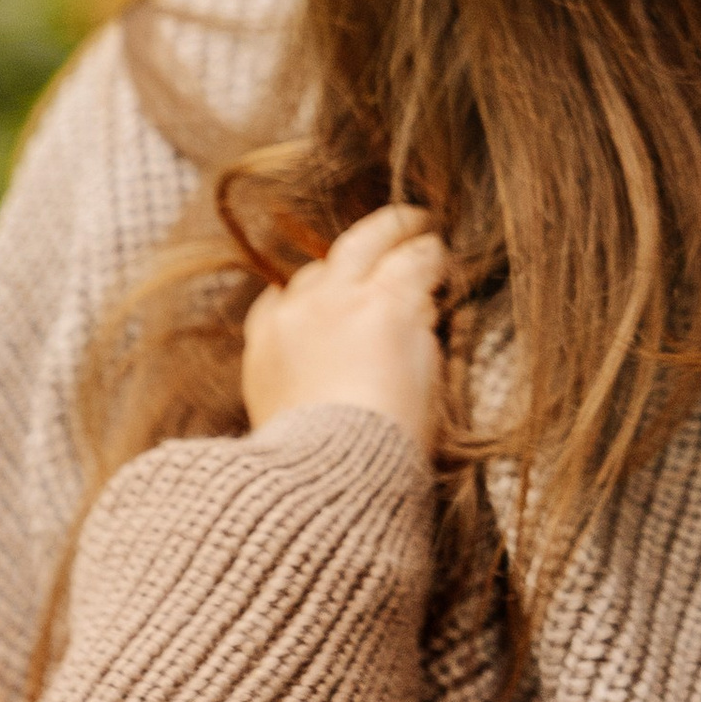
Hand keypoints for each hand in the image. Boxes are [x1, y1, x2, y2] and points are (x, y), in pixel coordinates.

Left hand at [242, 205, 447, 453]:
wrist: (325, 479)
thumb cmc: (390, 438)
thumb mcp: (428, 378)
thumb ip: (422, 328)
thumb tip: (418, 305)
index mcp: (389, 304)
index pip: (417, 258)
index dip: (433, 254)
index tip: (439, 255)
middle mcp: (337, 298)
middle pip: (367, 240)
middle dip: (395, 226)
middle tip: (413, 223)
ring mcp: (293, 316)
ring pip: (319, 268)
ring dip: (342, 268)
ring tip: (358, 276)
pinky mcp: (261, 342)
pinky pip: (277, 300)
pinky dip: (297, 298)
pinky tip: (307, 304)